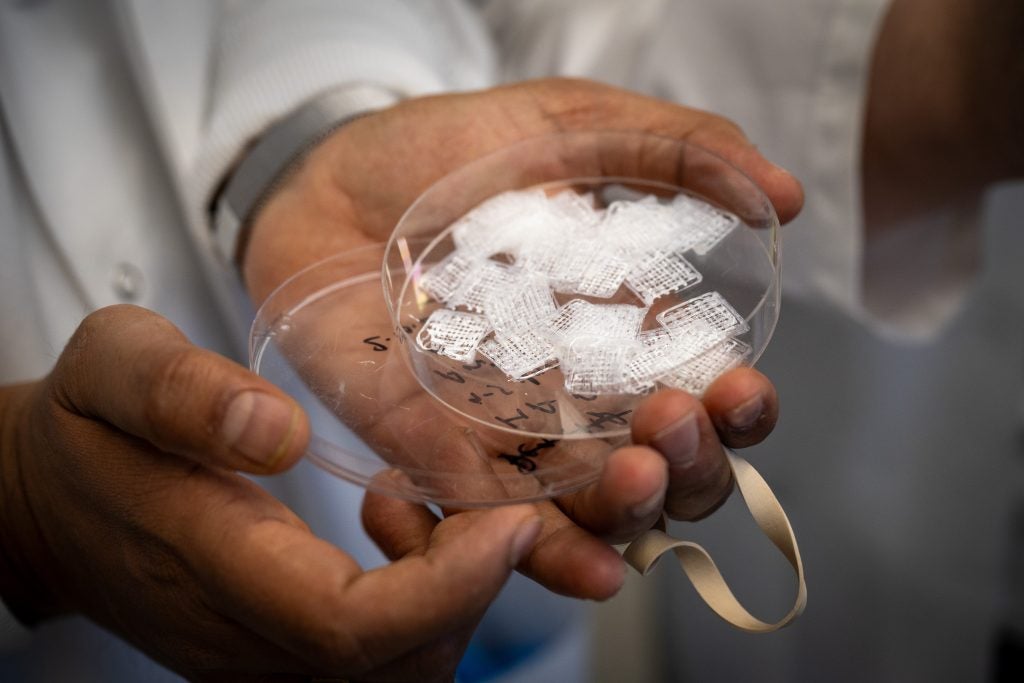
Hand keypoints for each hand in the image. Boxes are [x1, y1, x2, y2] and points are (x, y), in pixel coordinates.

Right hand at [0, 305, 541, 680]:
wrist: (45, 503)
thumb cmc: (86, 431)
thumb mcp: (112, 369)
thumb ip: (180, 393)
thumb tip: (280, 432)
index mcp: (213, 563)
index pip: (348, 627)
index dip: (449, 587)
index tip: (507, 517)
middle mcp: (246, 636)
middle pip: (398, 664)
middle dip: (477, 586)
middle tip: (498, 497)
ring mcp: (263, 655)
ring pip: (402, 669)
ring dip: (456, 591)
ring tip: (435, 498)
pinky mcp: (278, 649)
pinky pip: (380, 656)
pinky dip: (426, 597)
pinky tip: (400, 518)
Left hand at [244, 78, 793, 598]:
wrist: (327, 176)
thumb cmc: (452, 153)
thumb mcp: (572, 127)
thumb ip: (677, 149)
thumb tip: (785, 197)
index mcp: (625, 334)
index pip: (708, 401)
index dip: (740, 412)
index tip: (739, 387)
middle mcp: (579, 401)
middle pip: (667, 476)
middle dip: (693, 470)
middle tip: (673, 420)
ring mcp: (508, 436)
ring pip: (594, 516)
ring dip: (630, 519)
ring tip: (633, 478)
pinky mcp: (436, 458)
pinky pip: (496, 529)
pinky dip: (545, 557)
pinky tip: (590, 567)